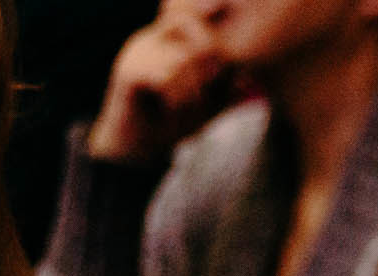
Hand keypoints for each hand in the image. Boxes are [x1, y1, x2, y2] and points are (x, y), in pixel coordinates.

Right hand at [88, 7, 233, 162]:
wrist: (136, 150)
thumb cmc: (170, 123)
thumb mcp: (207, 107)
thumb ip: (227, 93)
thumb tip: (249, 82)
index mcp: (168, 41)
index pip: (198, 23)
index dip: (217, 46)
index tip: (223, 76)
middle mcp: (150, 40)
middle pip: (197, 37)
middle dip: (212, 73)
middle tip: (204, 102)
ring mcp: (137, 53)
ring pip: (185, 61)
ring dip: (194, 95)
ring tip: (186, 113)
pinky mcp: (128, 73)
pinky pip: (167, 79)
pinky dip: (177, 101)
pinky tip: (170, 114)